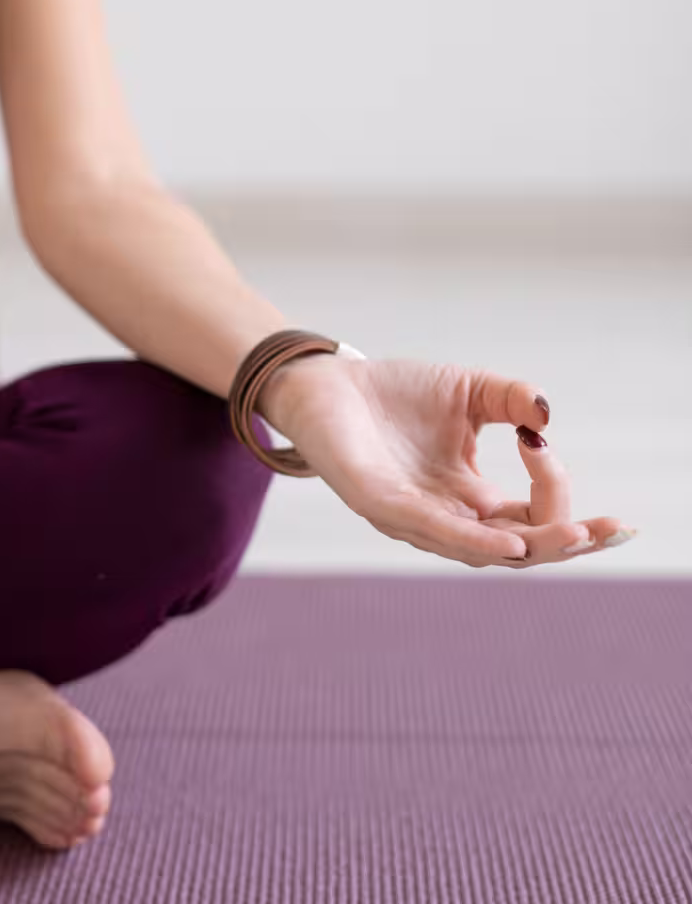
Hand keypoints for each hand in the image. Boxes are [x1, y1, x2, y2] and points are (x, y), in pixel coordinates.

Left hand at [266, 354, 635, 568]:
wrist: (328, 382)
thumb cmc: (397, 394)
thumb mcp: (468, 391)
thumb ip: (512, 400)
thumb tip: (547, 415)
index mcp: (470, 498)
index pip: (530, 521)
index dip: (556, 496)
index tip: (540, 439)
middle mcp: (445, 517)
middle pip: (517, 551)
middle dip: (565, 543)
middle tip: (607, 530)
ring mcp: (411, 516)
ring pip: (480, 552)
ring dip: (530, 547)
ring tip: (573, 537)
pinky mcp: (376, 501)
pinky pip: (429, 530)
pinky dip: (472, 540)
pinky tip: (506, 541)